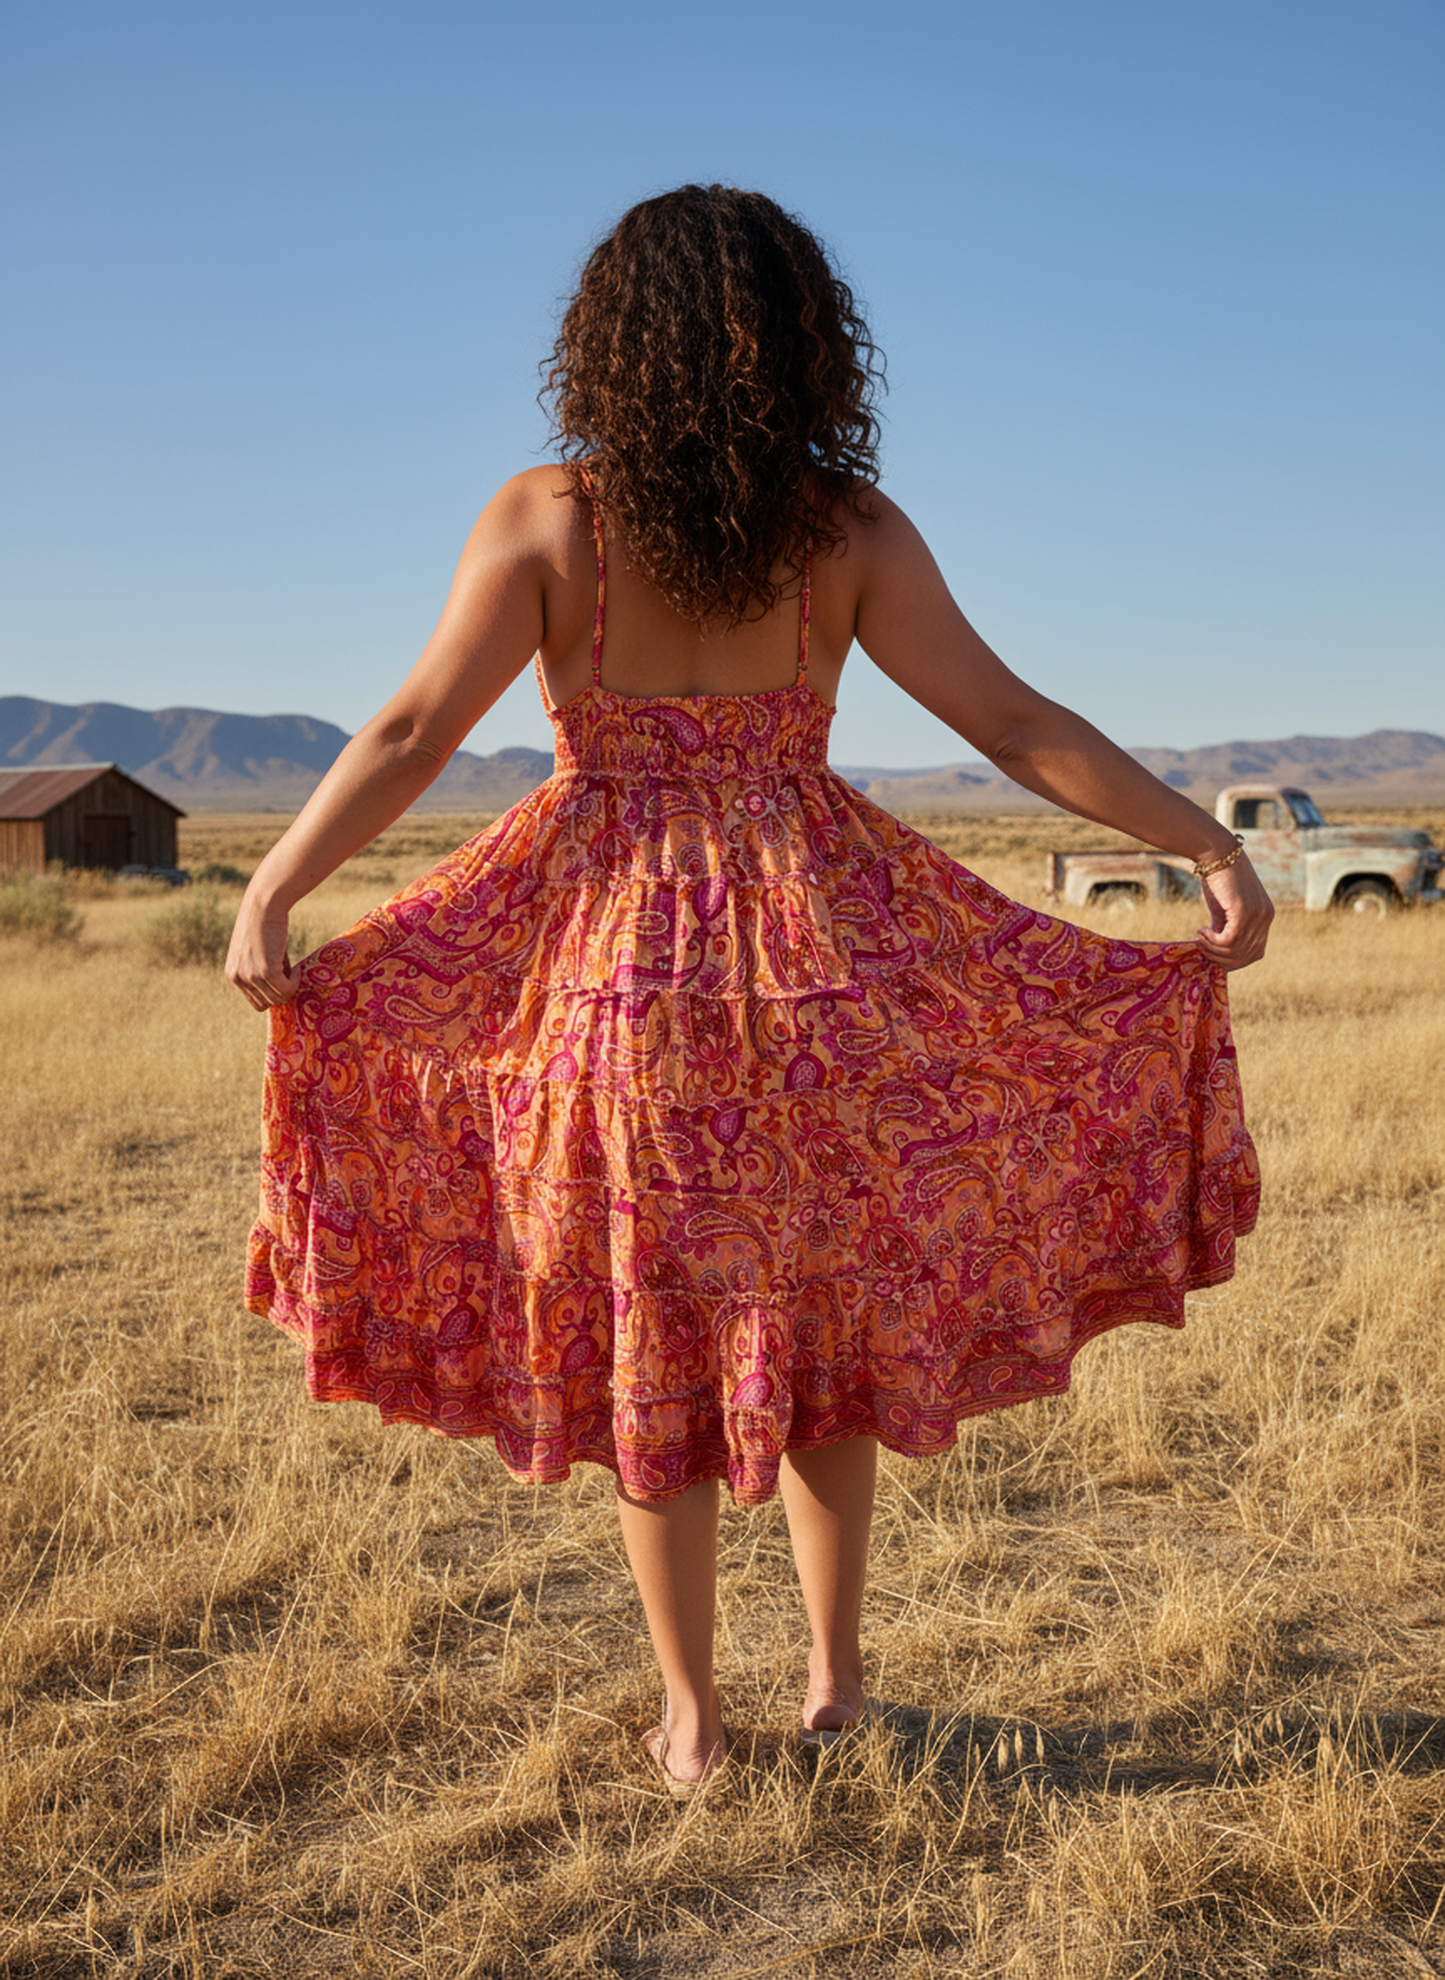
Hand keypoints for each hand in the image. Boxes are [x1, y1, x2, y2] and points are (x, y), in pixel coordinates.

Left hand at [226, 893, 304, 1009]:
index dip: (271, 993)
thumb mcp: (255, 951)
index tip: (282, 979)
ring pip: (278, 998)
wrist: (263, 905)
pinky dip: (296, 981)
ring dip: (290, 986)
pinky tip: (298, 966)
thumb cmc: (262, 923)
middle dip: (281, 992)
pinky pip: (287, 989)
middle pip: (267, 1003)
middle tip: (290, 974)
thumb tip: (282, 988)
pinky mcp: (266, 972)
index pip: (255, 1001)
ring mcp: (252, 976)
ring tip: (294, 968)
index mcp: (233, 974)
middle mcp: (238, 978)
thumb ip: (260, 969)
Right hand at [1196, 854, 1272, 968]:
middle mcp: (1266, 917)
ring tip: (1200, 937)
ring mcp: (1257, 914)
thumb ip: (1226, 930)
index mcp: (1266, 916)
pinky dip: (1212, 941)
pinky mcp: (1244, 911)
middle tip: (1202, 946)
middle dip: (1221, 958)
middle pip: (1246, 956)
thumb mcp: (1225, 909)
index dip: (1233, 960)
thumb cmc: (1218, 878)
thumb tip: (1218, 954)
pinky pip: (1229, 940)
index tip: (1213, 953)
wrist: (1217, 853)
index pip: (1256, 952)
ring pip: (1236, 950)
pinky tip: (1201, 930)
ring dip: (1213, 949)